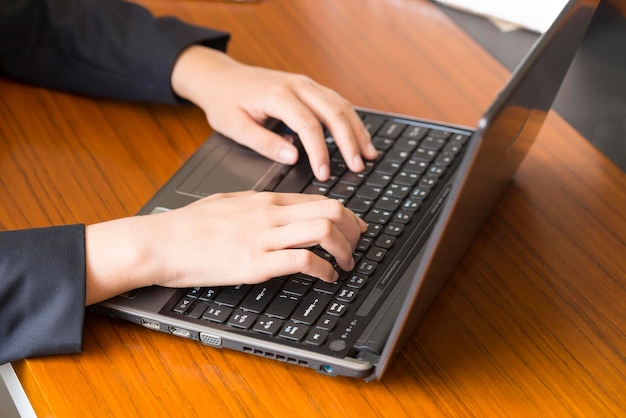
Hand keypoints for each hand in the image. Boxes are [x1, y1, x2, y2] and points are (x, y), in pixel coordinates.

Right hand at [85, 192, 366, 304]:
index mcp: (265, 199)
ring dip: (344, 250)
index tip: (354, 228)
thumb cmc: (189, 225)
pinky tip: (326, 278)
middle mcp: (270, 214)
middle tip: (357, 246)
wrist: (160, 241)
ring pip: (323, 231)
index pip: (319, 199)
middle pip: (331, 210)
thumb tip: (280, 211)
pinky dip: (324, 270)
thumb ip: (258, 206)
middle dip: (353, 229)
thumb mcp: (229, 203)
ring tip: (345, 265)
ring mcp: (263, 237)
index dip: (346, 215)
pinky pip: (303, 261)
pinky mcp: (255, 264)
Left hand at [171, 45, 377, 180]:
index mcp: (277, 95)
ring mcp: (305, 83)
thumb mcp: (235, 127)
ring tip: (368, 154)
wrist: (219, 76)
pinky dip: (351, 120)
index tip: (325, 174)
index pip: (308, 125)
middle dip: (349, 141)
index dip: (320, 152)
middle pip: (333, 112)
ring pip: (340, 104)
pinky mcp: (308, 86)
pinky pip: (336, 101)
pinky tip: (359, 136)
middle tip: (358, 166)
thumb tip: (292, 157)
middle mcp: (297, 85)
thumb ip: (264, 142)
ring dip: (357, 130)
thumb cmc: (225, 101)